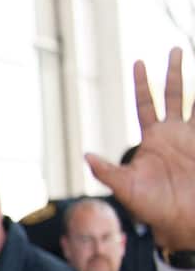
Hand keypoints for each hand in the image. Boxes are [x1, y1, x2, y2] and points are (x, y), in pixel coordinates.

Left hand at [87, 47, 194, 250]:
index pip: (145, 104)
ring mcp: (193, 139)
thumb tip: (86, 156)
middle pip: (173, 95)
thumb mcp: (126, 188)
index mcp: (152, 140)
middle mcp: (174, 134)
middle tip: (174, 49)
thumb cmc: (152, 207)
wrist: (182, 221)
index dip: (142, 84)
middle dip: (174, 73)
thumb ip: (108, 171)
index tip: (140, 62)